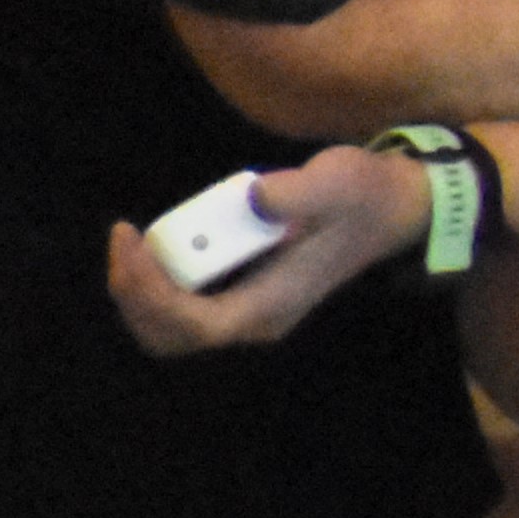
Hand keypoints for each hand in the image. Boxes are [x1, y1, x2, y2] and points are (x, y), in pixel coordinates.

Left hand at [104, 136, 434, 356]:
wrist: (393, 208)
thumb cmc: (364, 196)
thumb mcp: (337, 181)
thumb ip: (297, 192)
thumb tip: (254, 200)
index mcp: (272, 304)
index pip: (193, 323)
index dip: (150, 290)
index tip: (133, 238)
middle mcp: (254, 320)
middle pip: (168, 336)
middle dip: (133, 294)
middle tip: (125, 239)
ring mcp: (248, 312)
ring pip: (168, 328)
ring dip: (139, 290)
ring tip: (134, 241)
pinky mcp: (242, 295)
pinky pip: (180, 308)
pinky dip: (155, 283)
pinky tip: (158, 244)